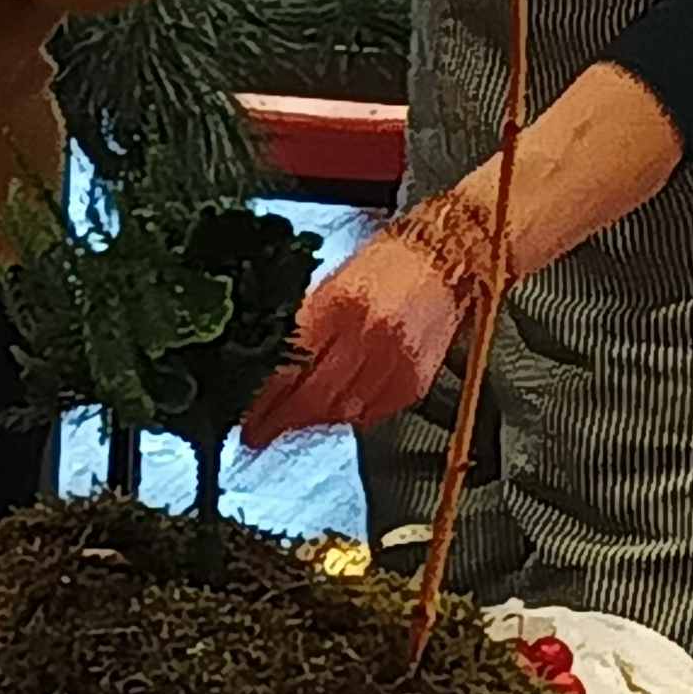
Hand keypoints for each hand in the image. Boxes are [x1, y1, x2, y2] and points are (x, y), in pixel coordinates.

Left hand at [242, 233, 468, 448]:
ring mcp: (396, 361)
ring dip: (310, 424)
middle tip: (258, 434)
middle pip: (314, 394)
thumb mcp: (332, 282)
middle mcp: (369, 336)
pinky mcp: (415, 380)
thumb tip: (268, 361)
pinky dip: (347, 419)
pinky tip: (329, 417)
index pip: (291, 363)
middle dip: (281, 420)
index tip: (246, 413)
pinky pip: (372, 413)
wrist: (446, 259)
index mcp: (339, 304)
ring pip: (342, 410)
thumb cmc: (387, 263)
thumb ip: (303, 323)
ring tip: (288, 427)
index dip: (265, 395)